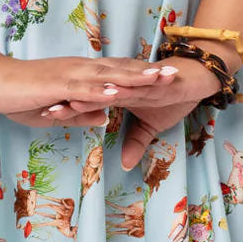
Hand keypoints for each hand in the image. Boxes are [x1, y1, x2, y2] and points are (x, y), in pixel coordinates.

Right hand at [0, 52, 188, 127]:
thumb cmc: (19, 97)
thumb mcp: (56, 110)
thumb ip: (80, 112)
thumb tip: (105, 117)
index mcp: (80, 74)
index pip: (117, 73)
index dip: (142, 75)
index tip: (167, 76)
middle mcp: (79, 69)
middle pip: (120, 70)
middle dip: (149, 72)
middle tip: (178, 72)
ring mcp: (68, 75)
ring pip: (108, 76)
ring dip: (134, 77)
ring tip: (159, 78)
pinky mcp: (55, 84)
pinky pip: (82, 88)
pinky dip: (102, 89)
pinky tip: (119, 92)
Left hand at [55, 49, 242, 170]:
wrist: (200, 76)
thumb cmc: (175, 97)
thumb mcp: (153, 125)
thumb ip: (136, 142)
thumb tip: (125, 165)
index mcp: (118, 91)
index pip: (86, 99)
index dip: (66, 106)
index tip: (42, 113)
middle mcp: (123, 85)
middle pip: (90, 94)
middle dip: (67, 102)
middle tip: (42, 109)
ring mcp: (136, 83)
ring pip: (106, 91)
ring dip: (87, 98)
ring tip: (64, 105)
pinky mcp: (153, 83)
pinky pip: (134, 89)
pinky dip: (120, 93)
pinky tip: (107, 97)